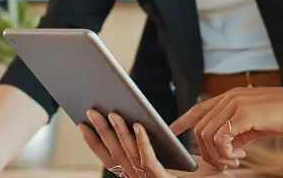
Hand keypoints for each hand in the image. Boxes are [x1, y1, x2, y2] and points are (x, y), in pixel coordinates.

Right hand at [79, 109, 232, 177]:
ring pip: (129, 156)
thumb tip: (137, 119)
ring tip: (113, 113)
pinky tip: (140, 125)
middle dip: (101, 132)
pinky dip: (143, 142)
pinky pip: (150, 161)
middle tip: (91, 110)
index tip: (82, 124)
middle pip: (115, 154)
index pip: (110, 158)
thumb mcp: (173, 157)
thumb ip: (154, 143)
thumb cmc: (200, 175)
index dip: (95, 142)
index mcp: (139, 175)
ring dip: (119, 133)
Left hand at [170, 86, 282, 169]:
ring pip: (207, 135)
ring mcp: (235, 104)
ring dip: (217, 155)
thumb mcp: (256, 123)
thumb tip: (227, 146)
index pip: (199, 108)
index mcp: (231, 96)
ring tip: (233, 160)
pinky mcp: (243, 114)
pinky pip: (220, 139)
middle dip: (206, 151)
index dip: (183, 120)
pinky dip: (225, 153)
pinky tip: (240, 155)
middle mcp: (229, 97)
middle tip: (224, 162)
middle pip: (200, 127)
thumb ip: (238, 131)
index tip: (172, 130)